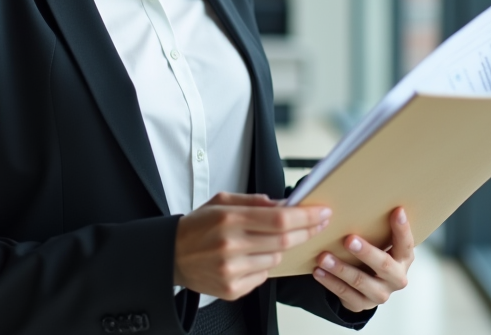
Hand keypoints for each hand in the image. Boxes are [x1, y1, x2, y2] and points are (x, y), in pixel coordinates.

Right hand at [174, 192, 332, 300]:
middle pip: (284, 240)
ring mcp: (231, 271)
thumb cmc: (196, 227)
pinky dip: (265, 265)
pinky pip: (263, 276)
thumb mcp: (221, 202)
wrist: (170, 256)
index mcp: (229, 219)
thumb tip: (284, 204)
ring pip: (276, 259)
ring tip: (270, 239)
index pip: (280, 219)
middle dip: (307, 231)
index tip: (321, 212)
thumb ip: (254, 201)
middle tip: (317, 224)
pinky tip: (252, 257)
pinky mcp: (232, 289)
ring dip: (282, 248)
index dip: (306, 216)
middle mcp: (230, 246)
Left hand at [312, 206, 413, 312]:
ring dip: (340, 268)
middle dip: (366, 252)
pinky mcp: (362, 304)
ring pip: (360, 281)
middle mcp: (396, 278)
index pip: (406, 243)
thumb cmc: (372, 253)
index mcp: (404, 259)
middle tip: (348, 239)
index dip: (402, 228)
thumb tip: (356, 196)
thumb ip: (375, 227)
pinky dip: (330, 282)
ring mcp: (380, 293)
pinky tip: (318, 271)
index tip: (396, 210)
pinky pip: (345, 294)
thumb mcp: (379, 242)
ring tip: (323, 257)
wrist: (366, 286)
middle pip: (383, 265)